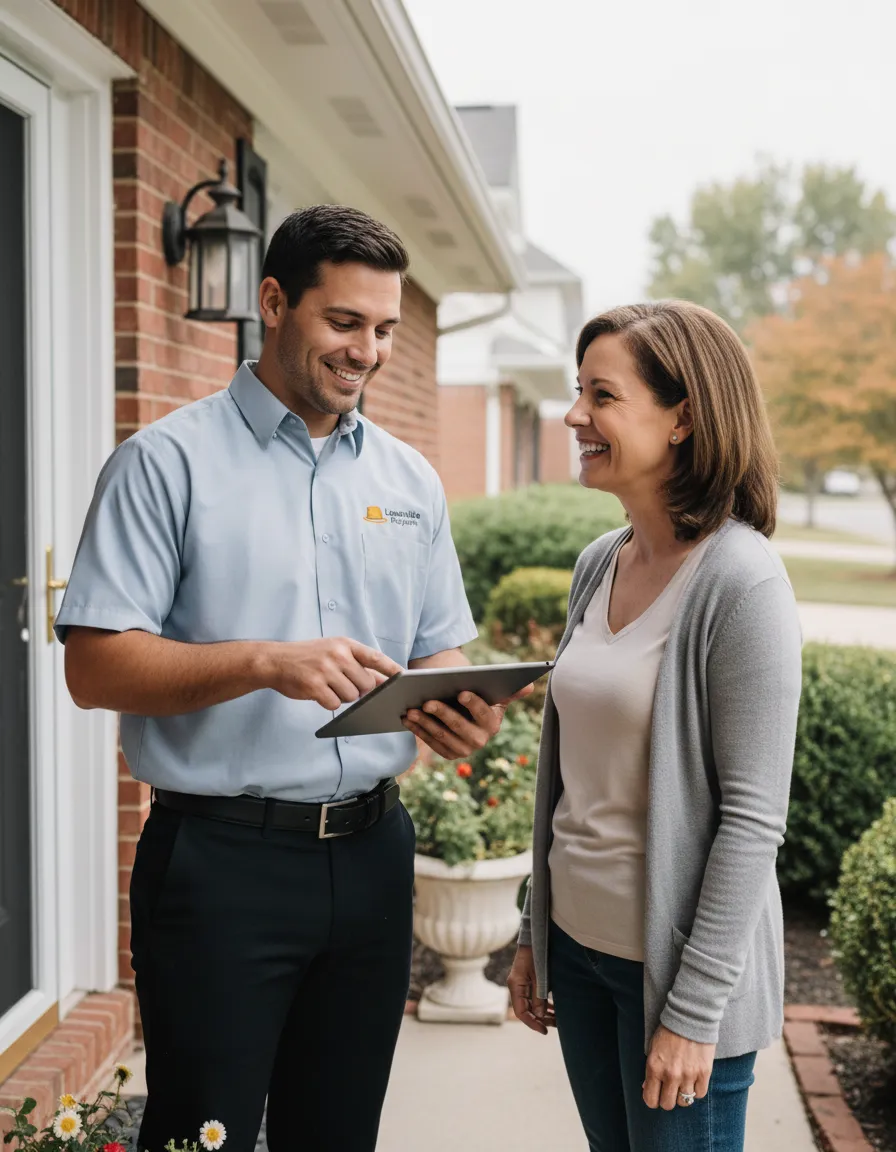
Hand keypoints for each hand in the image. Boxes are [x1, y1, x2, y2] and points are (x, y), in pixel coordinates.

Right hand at [264, 638, 401, 709]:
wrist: (274, 660)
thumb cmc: (308, 658)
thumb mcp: (333, 651)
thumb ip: (356, 664)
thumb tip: (383, 681)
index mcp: (345, 644)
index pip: (375, 657)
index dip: (391, 669)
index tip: (404, 678)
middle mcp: (337, 655)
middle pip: (366, 683)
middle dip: (358, 690)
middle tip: (341, 683)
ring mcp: (326, 670)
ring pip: (352, 696)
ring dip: (342, 696)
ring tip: (327, 685)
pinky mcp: (314, 686)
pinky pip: (335, 703)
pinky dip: (329, 702)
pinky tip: (318, 692)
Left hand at [402, 684, 532, 759]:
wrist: (466, 715)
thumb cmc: (480, 699)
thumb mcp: (494, 694)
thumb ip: (510, 691)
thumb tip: (530, 686)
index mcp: (493, 724)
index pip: (484, 713)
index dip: (473, 703)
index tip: (461, 692)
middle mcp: (480, 740)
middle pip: (459, 727)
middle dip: (443, 714)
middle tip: (427, 701)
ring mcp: (463, 750)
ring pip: (441, 736)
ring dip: (425, 723)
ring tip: (412, 709)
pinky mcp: (448, 753)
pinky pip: (430, 742)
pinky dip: (418, 730)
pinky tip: (407, 718)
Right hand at [507, 945, 554, 1033]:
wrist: (534, 937)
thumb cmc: (537, 953)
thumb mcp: (540, 975)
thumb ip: (539, 996)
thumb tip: (540, 1016)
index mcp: (515, 985)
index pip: (521, 1012)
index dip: (532, 1023)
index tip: (545, 1031)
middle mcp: (516, 986)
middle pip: (526, 1010)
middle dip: (540, 1019)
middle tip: (556, 1025)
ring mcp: (521, 984)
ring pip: (531, 1005)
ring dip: (543, 1013)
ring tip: (557, 1019)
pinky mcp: (528, 981)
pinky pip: (534, 997)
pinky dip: (543, 1004)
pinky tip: (553, 1009)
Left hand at [642, 1024, 714, 1110]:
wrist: (689, 1017)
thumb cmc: (668, 1032)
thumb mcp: (652, 1048)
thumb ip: (650, 1070)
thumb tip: (647, 1088)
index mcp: (654, 1067)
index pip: (650, 1100)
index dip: (653, 1100)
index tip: (656, 1095)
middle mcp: (670, 1074)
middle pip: (668, 1105)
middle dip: (667, 1099)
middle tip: (670, 1090)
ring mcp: (688, 1075)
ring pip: (685, 1102)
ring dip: (682, 1095)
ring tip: (683, 1083)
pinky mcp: (704, 1073)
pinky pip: (700, 1094)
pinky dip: (696, 1090)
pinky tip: (693, 1080)